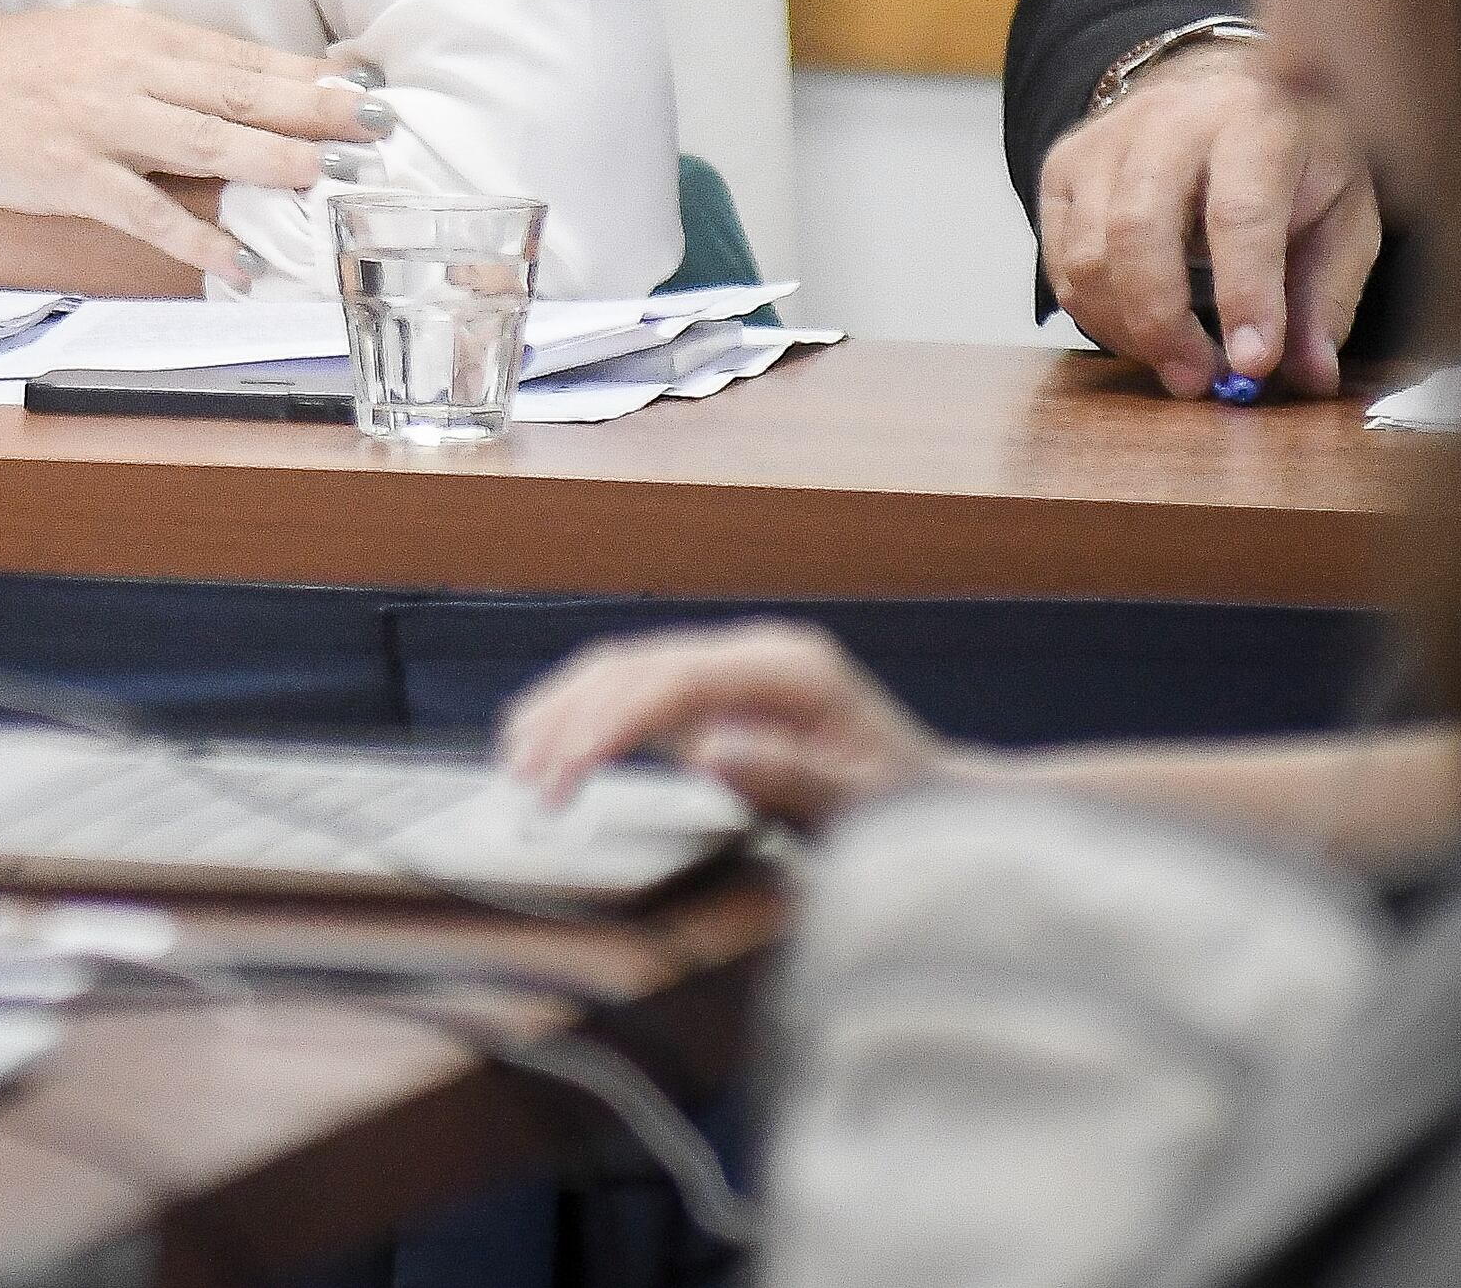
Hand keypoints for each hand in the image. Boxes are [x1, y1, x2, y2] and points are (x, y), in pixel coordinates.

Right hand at [0, 8, 371, 284]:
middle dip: (314, 111)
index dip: (306, 73)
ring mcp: (99, 122)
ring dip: (273, 163)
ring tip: (328, 181)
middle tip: (375, 128)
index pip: (239, 55)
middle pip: (239, 92)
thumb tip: (227, 94)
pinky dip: (195, 241)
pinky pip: (147, 211)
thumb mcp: (84, 43)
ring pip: (206, 141)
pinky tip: (236, 264)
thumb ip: (154, 66)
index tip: (362, 87)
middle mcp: (126, 70)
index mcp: (135, 33)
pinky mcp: (70, 173)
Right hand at [497, 620, 958, 830]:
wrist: (942, 796)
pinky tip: (550, 741)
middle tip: (526, 780)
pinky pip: (637, 690)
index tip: (566, 772)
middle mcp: (755, 654)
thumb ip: (789, 775)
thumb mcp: (863, 805)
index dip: (611, 723)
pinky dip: (585, 713)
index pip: (675, 681)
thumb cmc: (909, 807)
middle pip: (636, 665)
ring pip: (624, 668)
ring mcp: (734, 668)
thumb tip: (707, 750)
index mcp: (791, 669)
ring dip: (565, 710)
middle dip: (571, 718)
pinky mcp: (719, 692)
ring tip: (517, 760)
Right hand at [1041, 41, 1375, 396]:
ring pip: (1089, 253)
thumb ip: (1327, 295)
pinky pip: (1061, 259)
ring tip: (1175, 363)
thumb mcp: (1343, 215)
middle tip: (1196, 380)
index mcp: (1256, 122)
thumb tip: (1308, 375)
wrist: (1224, 84)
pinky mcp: (1063, 165)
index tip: (1254, 363)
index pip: (1239, 215)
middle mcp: (1169, 121)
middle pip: (1138, 230)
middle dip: (1162, 321)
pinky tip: (1139, 331)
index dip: (1246, 296)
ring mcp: (1104, 140)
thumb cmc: (1293, 161)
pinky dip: (1095, 312)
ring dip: (1127, 328)